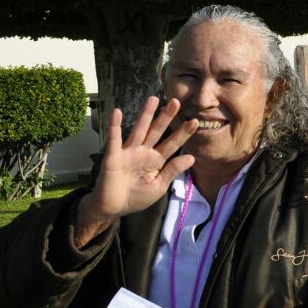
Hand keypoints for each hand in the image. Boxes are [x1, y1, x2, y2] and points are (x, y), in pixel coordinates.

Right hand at [75, 97, 198, 246]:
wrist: (113, 208)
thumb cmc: (136, 197)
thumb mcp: (158, 186)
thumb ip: (172, 170)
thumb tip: (191, 157)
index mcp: (156, 160)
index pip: (172, 144)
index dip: (182, 133)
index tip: (195, 121)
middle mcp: (143, 152)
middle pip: (157, 131)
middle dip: (166, 117)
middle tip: (177, 101)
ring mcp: (128, 152)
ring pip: (139, 130)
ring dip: (145, 115)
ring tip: (154, 99)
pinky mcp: (113, 156)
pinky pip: (114, 139)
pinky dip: (114, 126)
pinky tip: (117, 112)